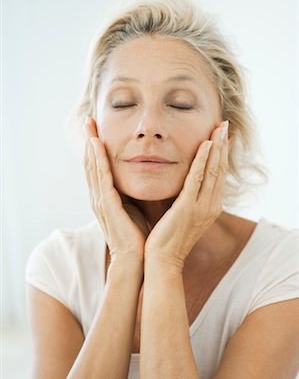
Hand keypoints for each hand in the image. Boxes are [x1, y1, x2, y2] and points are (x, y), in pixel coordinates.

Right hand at [83, 116, 149, 265]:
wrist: (135, 259)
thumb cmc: (136, 235)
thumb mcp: (133, 207)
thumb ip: (130, 193)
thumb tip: (139, 177)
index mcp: (104, 197)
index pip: (97, 167)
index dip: (95, 147)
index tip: (96, 128)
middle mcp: (98, 196)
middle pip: (91, 163)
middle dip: (89, 140)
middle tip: (88, 119)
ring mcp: (100, 200)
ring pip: (93, 166)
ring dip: (90, 144)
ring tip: (89, 124)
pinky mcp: (107, 205)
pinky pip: (101, 178)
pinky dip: (98, 160)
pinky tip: (96, 145)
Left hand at [144, 120, 229, 272]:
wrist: (162, 260)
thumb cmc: (168, 238)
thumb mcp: (183, 215)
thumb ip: (187, 198)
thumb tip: (185, 183)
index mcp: (210, 207)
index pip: (219, 175)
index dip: (222, 154)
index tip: (222, 137)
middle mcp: (210, 206)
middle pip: (220, 169)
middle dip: (223, 145)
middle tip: (225, 125)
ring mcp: (201, 207)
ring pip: (213, 171)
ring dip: (217, 147)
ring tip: (220, 128)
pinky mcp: (188, 207)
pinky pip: (197, 179)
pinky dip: (203, 161)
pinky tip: (206, 145)